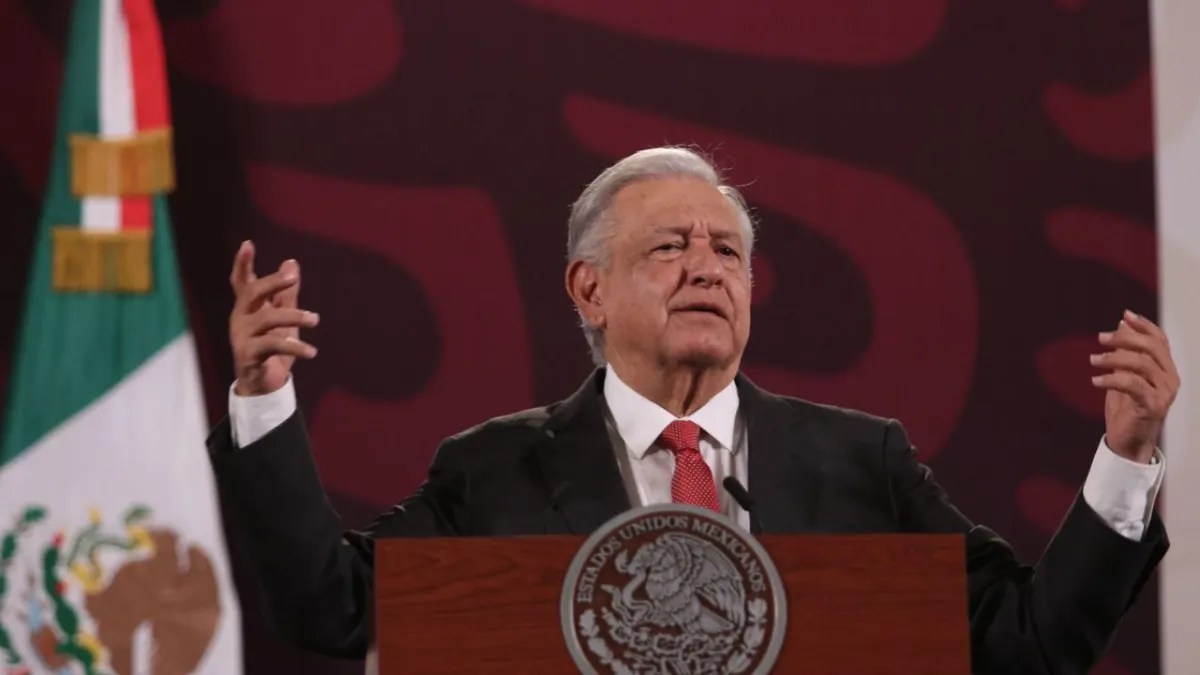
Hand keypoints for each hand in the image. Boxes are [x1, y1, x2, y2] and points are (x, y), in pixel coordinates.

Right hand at [228, 241, 319, 395]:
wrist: (264, 385)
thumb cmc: (273, 347)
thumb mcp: (283, 318)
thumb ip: (287, 293)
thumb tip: (291, 262)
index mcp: (248, 307)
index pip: (241, 281)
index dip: (243, 263)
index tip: (248, 243)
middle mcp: (240, 318)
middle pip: (252, 293)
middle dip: (271, 283)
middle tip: (293, 278)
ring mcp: (242, 337)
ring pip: (267, 319)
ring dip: (294, 316)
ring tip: (316, 319)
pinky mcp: (248, 355)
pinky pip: (273, 345)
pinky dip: (295, 347)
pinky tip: (312, 351)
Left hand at [1091, 310, 1180, 462]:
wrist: (1129, 442)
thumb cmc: (1127, 409)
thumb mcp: (1123, 375)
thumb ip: (1125, 352)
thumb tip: (1122, 324)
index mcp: (1165, 369)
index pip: (1160, 340)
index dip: (1144, 325)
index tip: (1125, 315)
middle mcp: (1170, 378)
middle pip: (1152, 347)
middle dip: (1125, 338)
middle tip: (1101, 338)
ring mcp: (1165, 392)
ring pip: (1141, 364)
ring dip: (1113, 358)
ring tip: (1093, 360)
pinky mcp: (1155, 405)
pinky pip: (1132, 384)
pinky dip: (1111, 379)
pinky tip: (1095, 380)